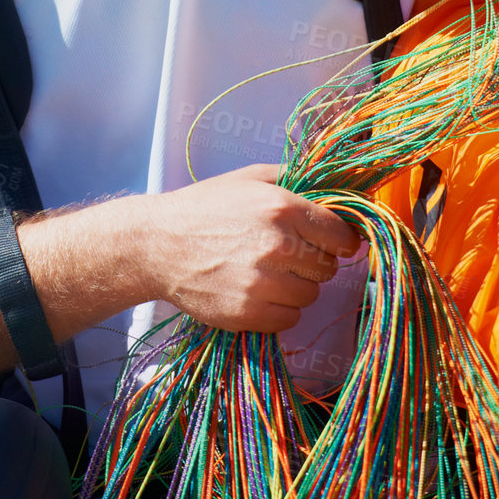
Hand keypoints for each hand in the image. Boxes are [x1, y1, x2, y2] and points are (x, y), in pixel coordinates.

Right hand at [142, 163, 361, 332]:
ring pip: (310, 295)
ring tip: (267, 272)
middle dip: (314, 261)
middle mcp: (278, 246)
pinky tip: (257, 292)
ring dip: (296, 286)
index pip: (341, 235)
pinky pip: (290, 319)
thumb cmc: (205, 208)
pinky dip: (279, 309)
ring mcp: (263, 283)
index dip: (339, 239)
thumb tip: (337, 190)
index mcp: (283, 207)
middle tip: (287, 254)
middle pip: (328, 267)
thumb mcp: (249, 178)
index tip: (330, 242)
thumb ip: (295, 180)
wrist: (157, 244)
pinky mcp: (248, 313)